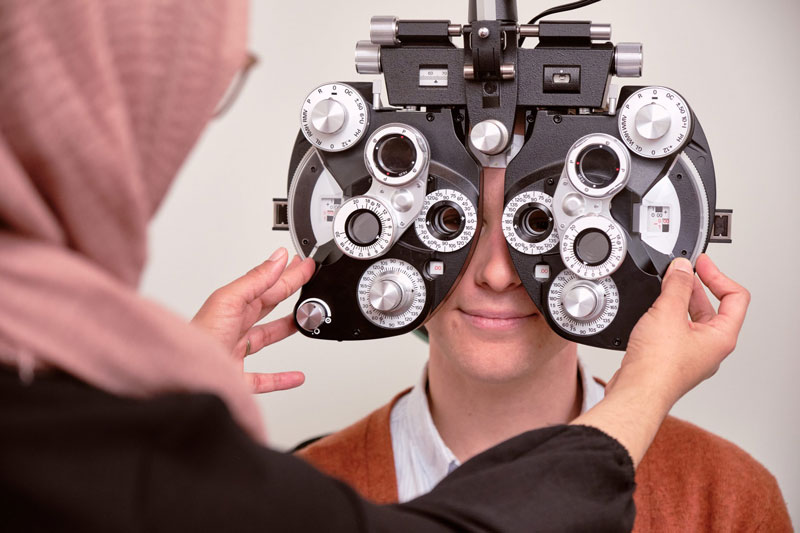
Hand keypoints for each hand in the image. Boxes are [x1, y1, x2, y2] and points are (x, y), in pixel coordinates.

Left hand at [191, 248, 315, 393]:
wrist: (186, 377)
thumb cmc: (199, 339)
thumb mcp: (229, 301)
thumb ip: (256, 280)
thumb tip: (277, 258)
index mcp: (231, 305)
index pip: (267, 284)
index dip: (288, 273)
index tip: (305, 264)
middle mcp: (233, 326)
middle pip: (267, 305)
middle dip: (287, 290)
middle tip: (307, 278)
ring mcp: (236, 351)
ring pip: (266, 336)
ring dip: (286, 327)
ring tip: (303, 319)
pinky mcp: (239, 378)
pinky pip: (265, 378)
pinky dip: (283, 378)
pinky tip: (296, 376)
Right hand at [610, 254, 749, 406]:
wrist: (636, 392)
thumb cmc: (657, 367)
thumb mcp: (668, 313)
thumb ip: (677, 286)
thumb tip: (683, 268)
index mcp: (721, 337)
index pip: (734, 297)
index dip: (718, 275)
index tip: (701, 264)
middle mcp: (710, 348)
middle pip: (710, 308)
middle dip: (693, 287)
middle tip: (677, 273)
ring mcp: (691, 355)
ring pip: (690, 320)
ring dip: (677, 302)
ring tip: (661, 290)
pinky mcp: (671, 359)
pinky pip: (673, 332)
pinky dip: (664, 317)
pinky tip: (649, 313)